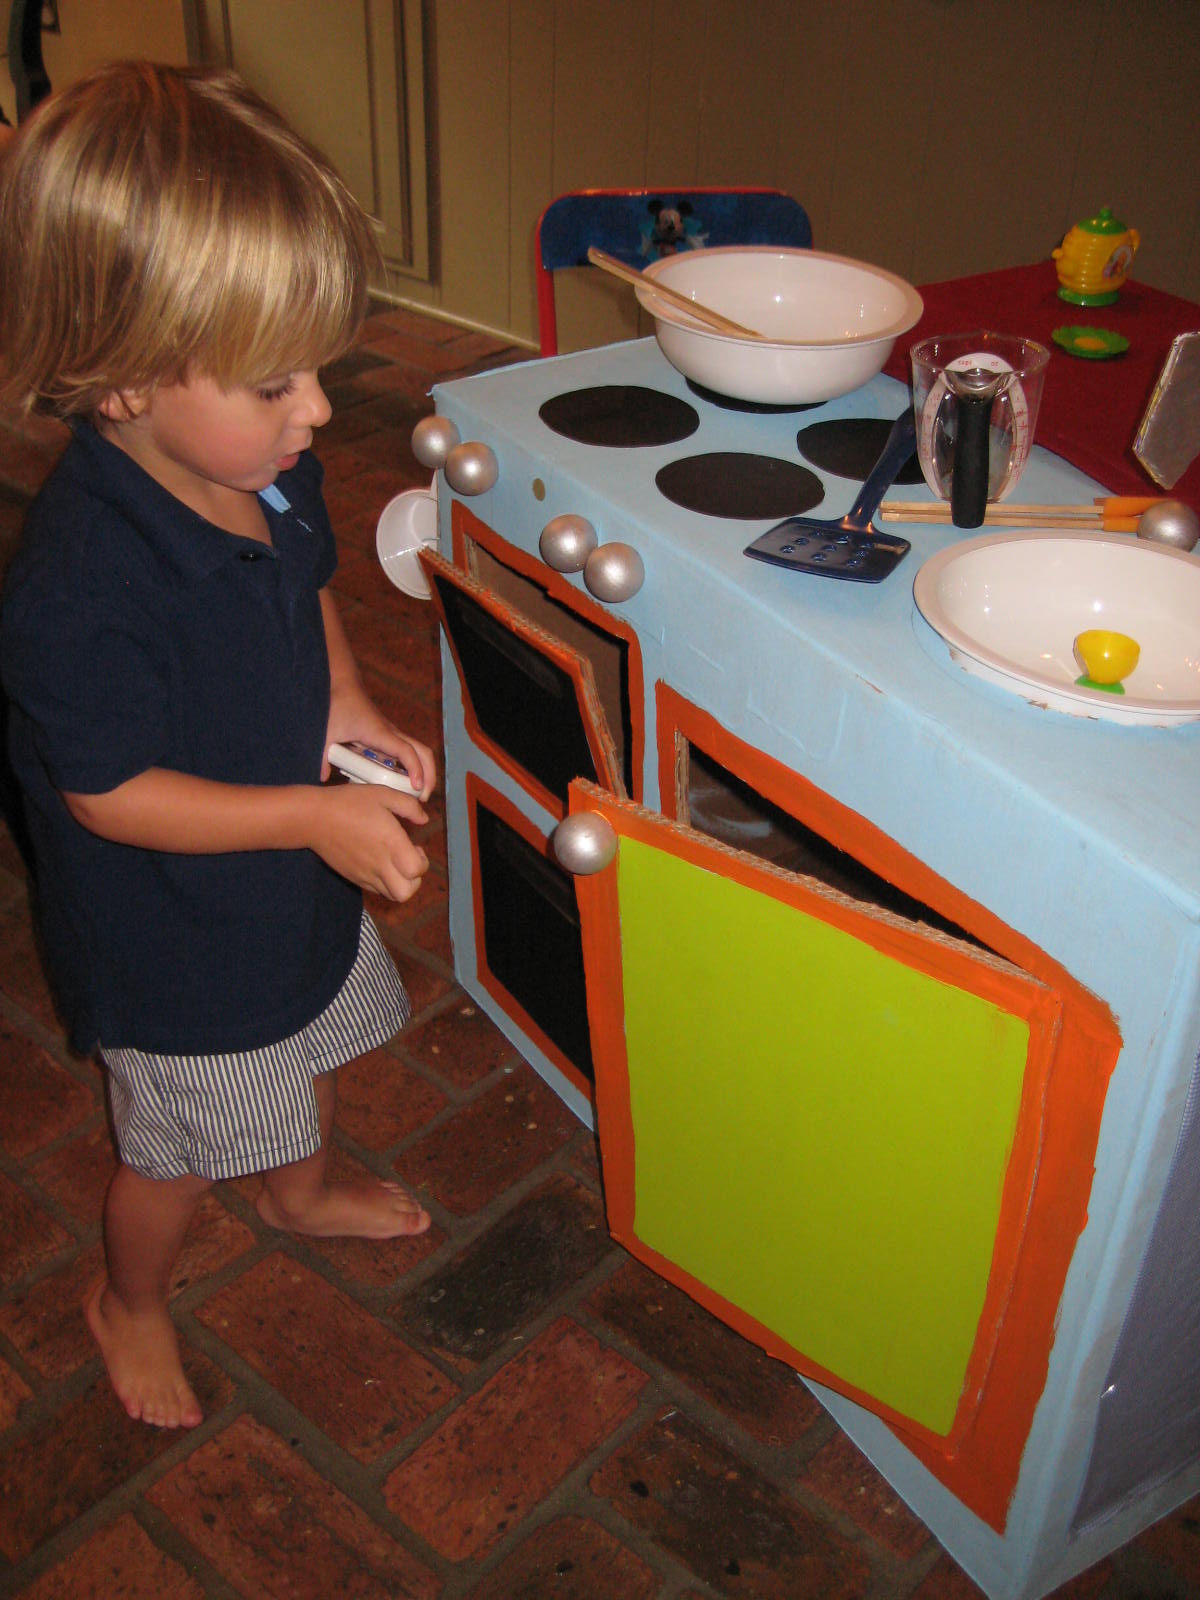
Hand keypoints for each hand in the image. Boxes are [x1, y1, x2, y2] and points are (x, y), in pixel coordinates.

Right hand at [307, 781, 429, 900]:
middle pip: (407, 892)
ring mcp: (365, 874)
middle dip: (415, 879)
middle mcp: (379, 864)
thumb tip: (424, 819)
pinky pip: (376, 890)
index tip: (414, 846)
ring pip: (393, 896)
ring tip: (394, 864)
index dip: (422, 861)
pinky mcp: (354, 878)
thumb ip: (409, 806)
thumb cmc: (349, 803)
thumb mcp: (382, 794)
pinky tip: (378, 863)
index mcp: (390, 843)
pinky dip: (384, 883)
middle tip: (407, 860)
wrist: (314, 818)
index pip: (416, 870)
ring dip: (401, 883)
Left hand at [323, 699, 436, 800]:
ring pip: (420, 751)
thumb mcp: (326, 732)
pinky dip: (415, 767)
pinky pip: (410, 752)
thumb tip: (322, 778)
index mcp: (379, 733)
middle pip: (423, 752)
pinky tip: (404, 783)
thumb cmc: (338, 705)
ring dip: (426, 771)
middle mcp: (392, 734)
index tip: (417, 787)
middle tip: (423, 798)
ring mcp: (393, 735)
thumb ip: (322, 756)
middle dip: (429, 775)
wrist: (345, 685)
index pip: (406, 751)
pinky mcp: (390, 737)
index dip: (415, 769)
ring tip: (418, 794)